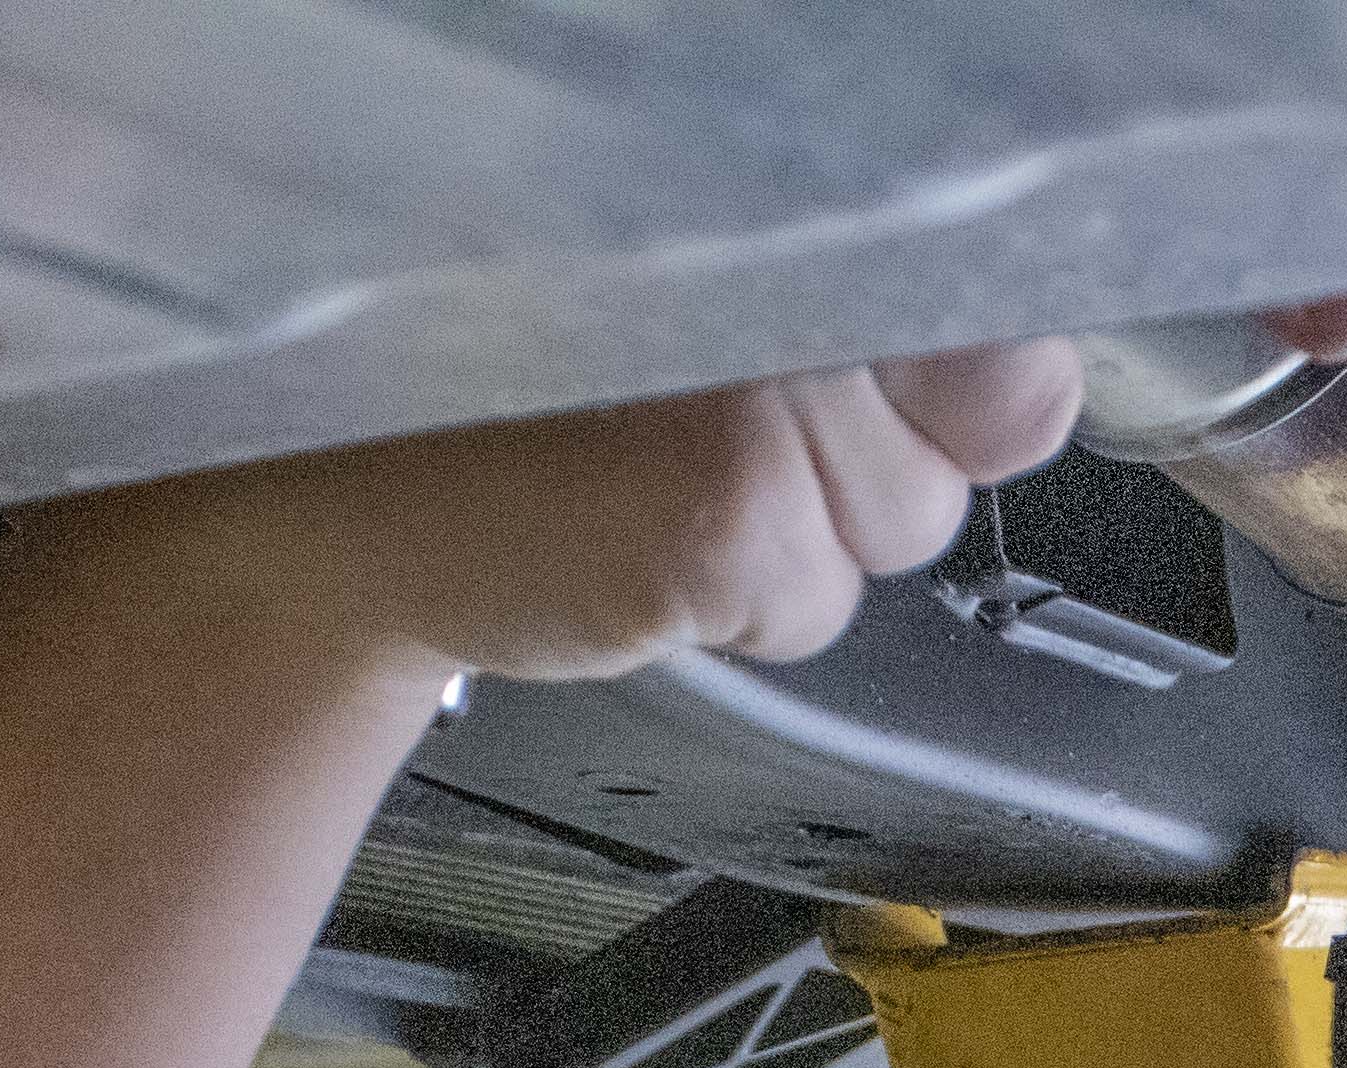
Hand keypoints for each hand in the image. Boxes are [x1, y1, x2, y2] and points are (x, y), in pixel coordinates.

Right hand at [29, 337, 1084, 684]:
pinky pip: (818, 602)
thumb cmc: (495, 403)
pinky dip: (739, 604)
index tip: (845, 372)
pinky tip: (626, 543)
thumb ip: (901, 354)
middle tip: (689, 425)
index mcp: (774, 184)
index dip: (950, 355)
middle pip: (963, 427)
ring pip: (902, 522)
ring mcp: (768, 384)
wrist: (313, 507)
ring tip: (647, 481)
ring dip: (796, 537)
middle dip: (858, 463)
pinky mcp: (736, 510)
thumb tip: (1034, 396)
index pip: (986, 282)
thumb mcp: (708, 334)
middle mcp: (783, 252)